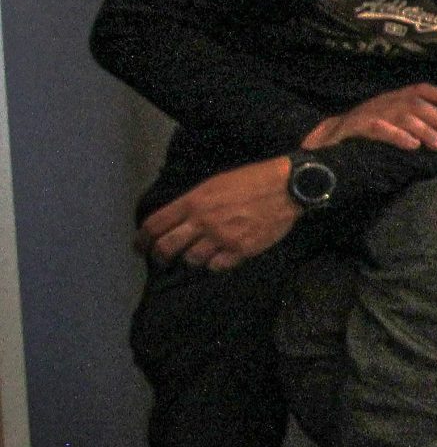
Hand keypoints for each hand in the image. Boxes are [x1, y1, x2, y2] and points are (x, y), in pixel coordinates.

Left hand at [138, 157, 298, 269]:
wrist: (287, 188)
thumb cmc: (252, 179)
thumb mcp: (215, 183)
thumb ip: (193, 202)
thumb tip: (176, 218)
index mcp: (193, 201)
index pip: (155, 225)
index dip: (142, 239)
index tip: (139, 246)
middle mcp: (203, 222)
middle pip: (167, 247)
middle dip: (158, 257)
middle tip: (159, 260)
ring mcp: (222, 238)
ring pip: (192, 260)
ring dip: (189, 260)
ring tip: (193, 257)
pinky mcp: (242, 250)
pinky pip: (217, 266)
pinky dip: (213, 265)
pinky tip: (216, 259)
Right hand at [303, 83, 436, 150]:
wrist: (328, 137)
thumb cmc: (367, 131)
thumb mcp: (392, 121)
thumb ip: (414, 122)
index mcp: (394, 98)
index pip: (422, 90)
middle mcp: (384, 101)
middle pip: (417, 104)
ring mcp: (370, 113)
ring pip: (402, 116)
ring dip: (425, 130)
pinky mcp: (357, 127)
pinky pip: (380, 129)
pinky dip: (398, 136)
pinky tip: (413, 145)